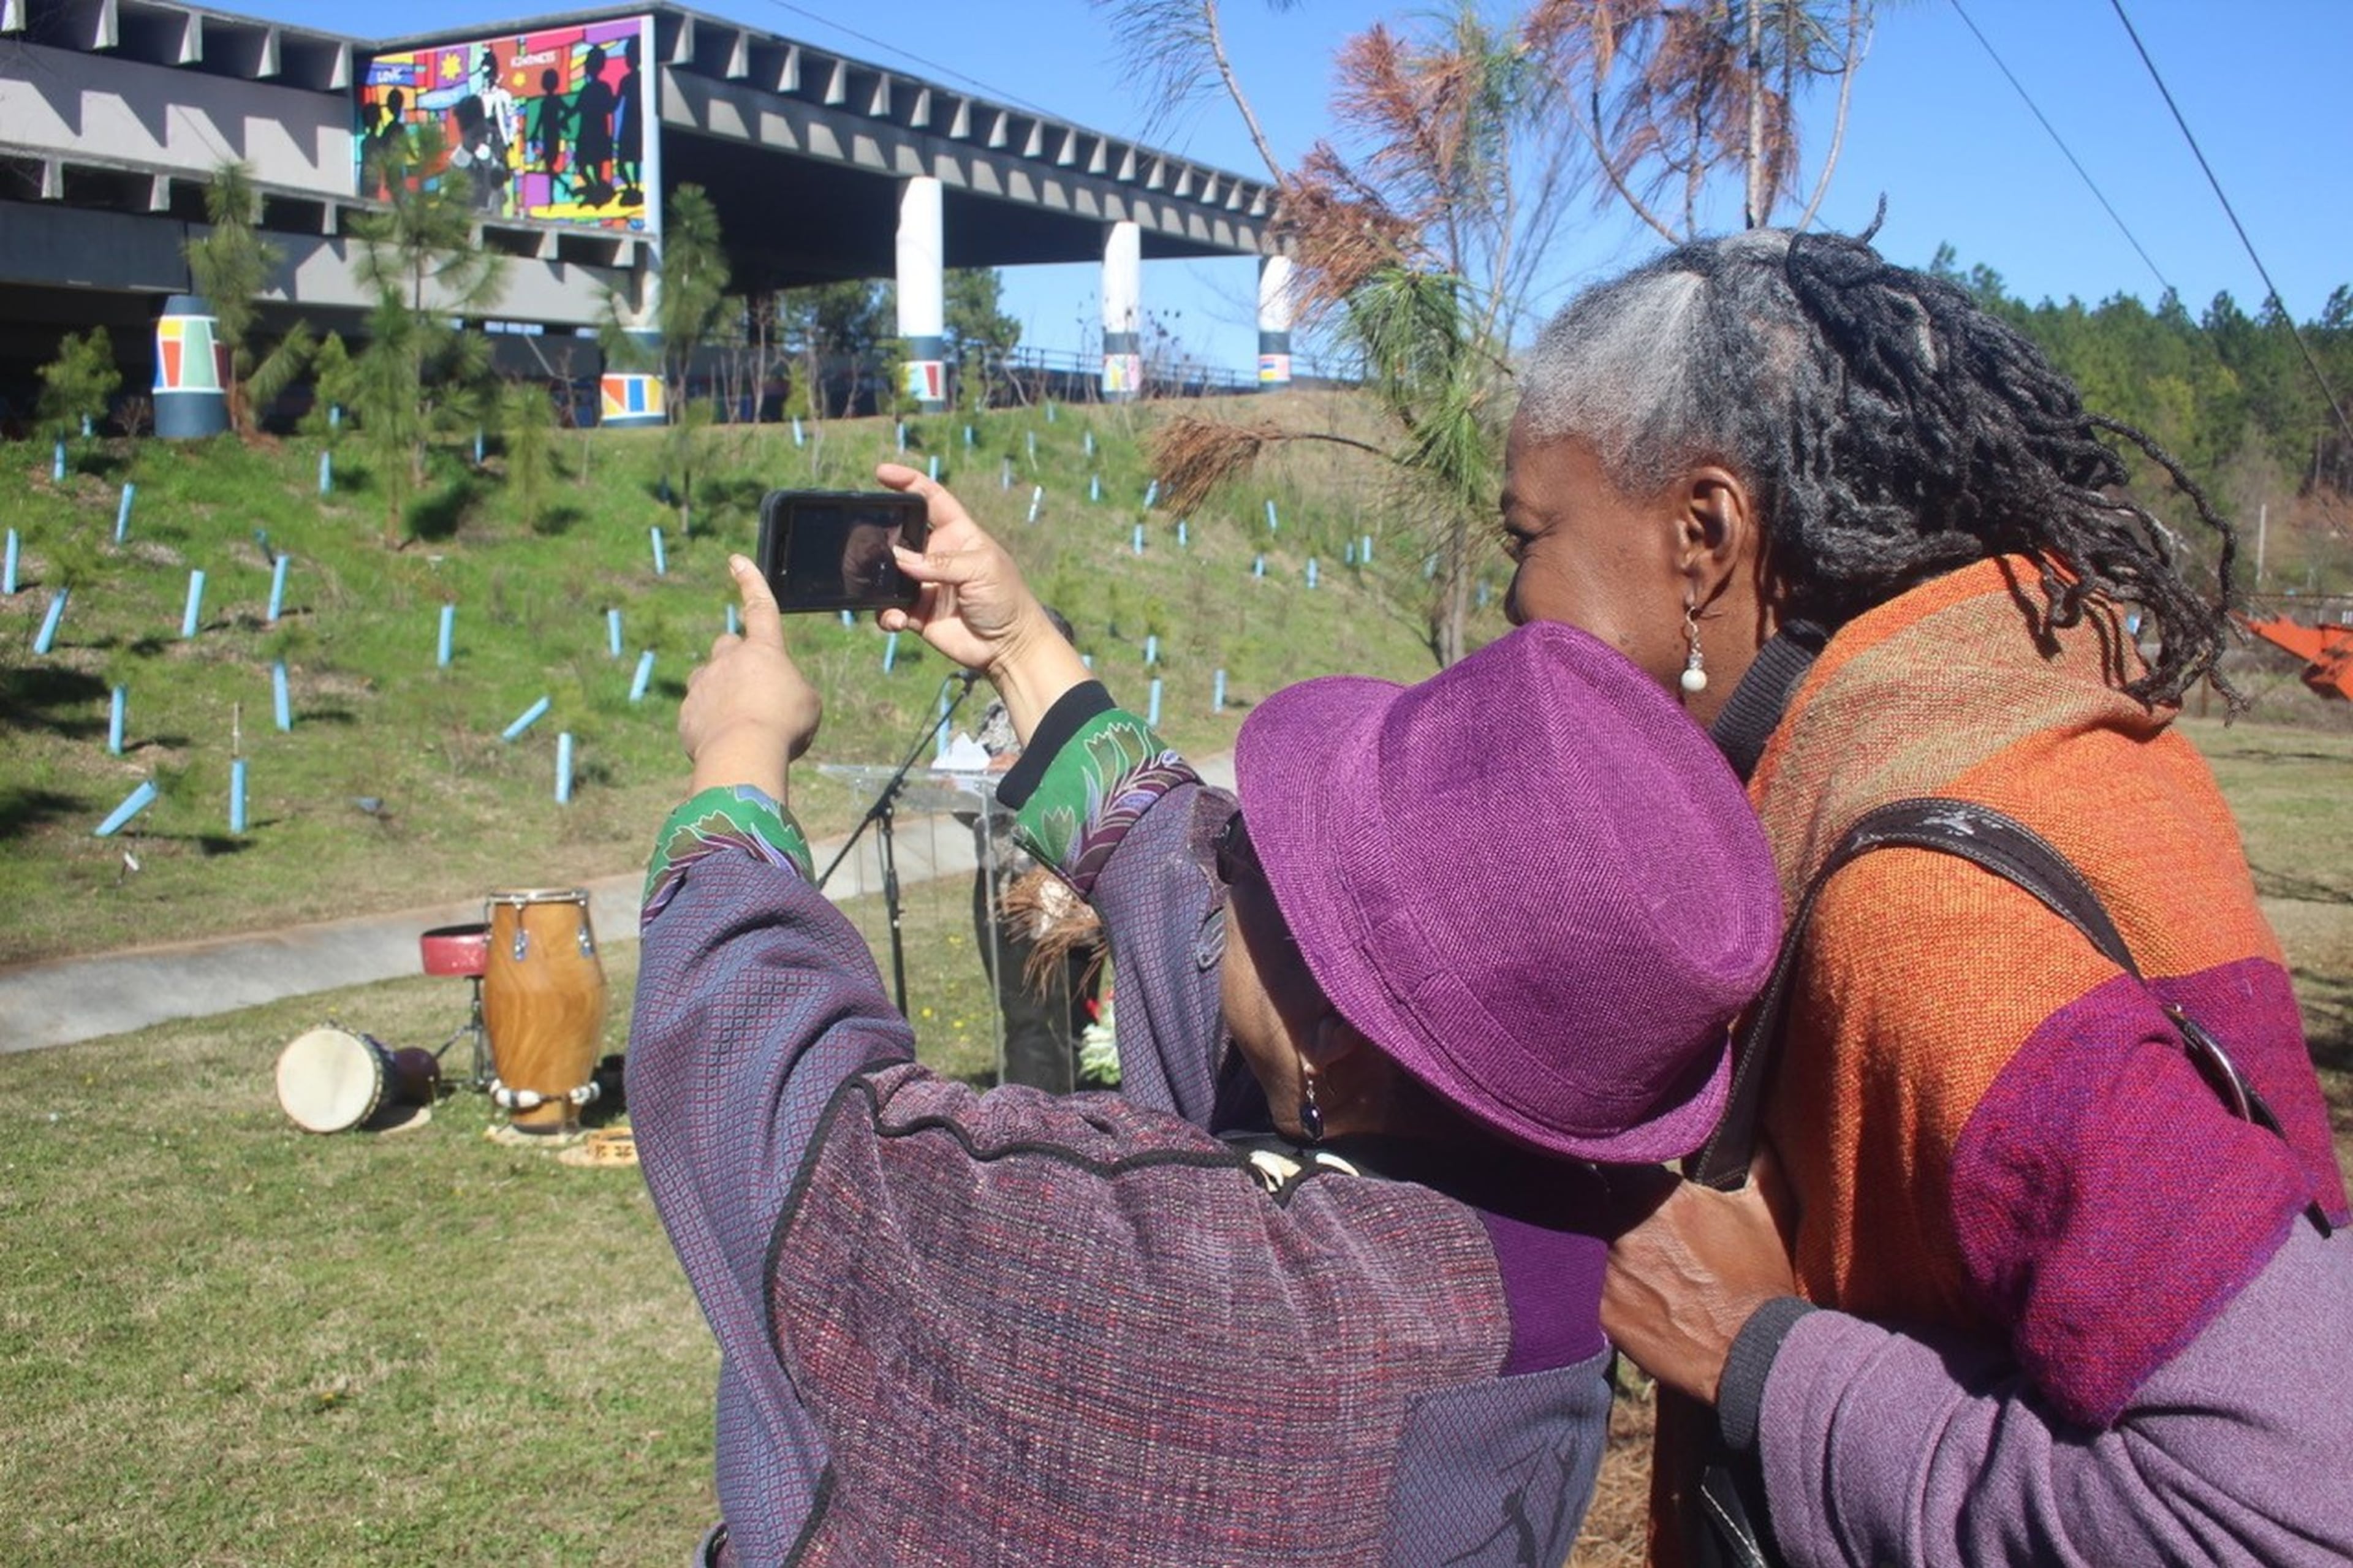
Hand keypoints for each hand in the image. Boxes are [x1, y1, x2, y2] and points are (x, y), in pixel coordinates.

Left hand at [679, 554, 821, 802]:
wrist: (742, 753)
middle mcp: (728, 660)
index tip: (735, 561)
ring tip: (738, 721)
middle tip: (752, 690)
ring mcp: (702, 685)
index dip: (751, 582)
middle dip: (736, 660)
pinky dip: (709, 723)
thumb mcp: (807, 704)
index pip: (760, 607)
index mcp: (764, 650)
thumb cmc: (784, 725)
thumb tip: (775, 695)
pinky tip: (726, 743)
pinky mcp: (687, 713)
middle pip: (727, 645)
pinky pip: (696, 712)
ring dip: (719, 691)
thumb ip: (790, 690)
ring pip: (706, 677)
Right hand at [874, 463, 1089, 738]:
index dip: (908, 481)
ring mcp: (925, 584)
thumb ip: (941, 562)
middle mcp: (937, 556)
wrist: (1007, 646)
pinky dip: (886, 614)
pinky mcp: (916, 613)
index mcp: (958, 534)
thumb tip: (900, 558)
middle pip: (901, 534)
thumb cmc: (1005, 598)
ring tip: (879, 587)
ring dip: (879, 579)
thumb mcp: (981, 569)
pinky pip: (890, 609)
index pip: (931, 498)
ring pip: (889, 573)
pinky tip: (895, 620)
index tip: (882, 473)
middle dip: (881, 534)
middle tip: (863, 538)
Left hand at [1600, 1146, 1798, 1406]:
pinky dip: (1581, 1280)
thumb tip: (1757, 1132)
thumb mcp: (1766, 1213)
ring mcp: (1606, 1270)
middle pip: (1589, 1198)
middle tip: (1611, 1211)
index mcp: (1659, 1195)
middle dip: (1598, 1201)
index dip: (1613, 1163)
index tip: (1619, 1173)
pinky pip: (1576, 1283)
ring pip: (1576, 1239)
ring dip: (1585, 1240)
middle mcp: (1624, 1226)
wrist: (1753, 1356)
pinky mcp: (1599, 1309)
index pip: (1613, 1159)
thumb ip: (1756, 1163)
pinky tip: (1594, 1284)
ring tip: (1603, 1250)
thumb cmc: (1761, 1282)